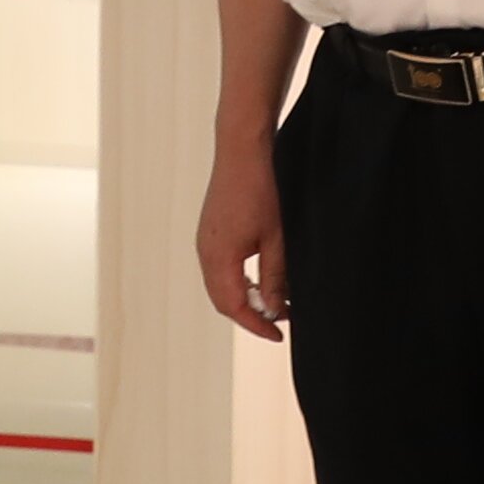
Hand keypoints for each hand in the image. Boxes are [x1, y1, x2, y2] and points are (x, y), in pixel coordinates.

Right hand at [194, 134, 289, 340]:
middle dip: (249, 315)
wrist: (242, 149)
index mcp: (219, 257)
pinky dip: (237, 280)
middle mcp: (205, 251)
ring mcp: (205, 241)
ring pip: (220, 284)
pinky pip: (219, 268)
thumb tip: (274, 309)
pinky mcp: (210, 231)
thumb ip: (274, 277)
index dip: (256, 325)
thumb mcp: (276, 238)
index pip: (234, 306)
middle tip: (278, 322)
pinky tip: (259, 276)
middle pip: (222, 300)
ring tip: (274, 300)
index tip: (278, 334)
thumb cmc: (261, 188)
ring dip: (244, 298)